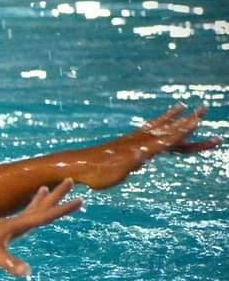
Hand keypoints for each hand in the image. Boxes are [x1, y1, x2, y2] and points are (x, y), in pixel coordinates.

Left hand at [0, 179, 82, 275]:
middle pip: (37, 207)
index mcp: (11, 226)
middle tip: (70, 181)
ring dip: (38, 202)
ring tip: (45, 190)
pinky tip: (19, 224)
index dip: (62, 208)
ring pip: (25, 213)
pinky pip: (14, 226)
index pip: (43, 215)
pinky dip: (22, 219)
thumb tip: (27, 272)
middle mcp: (7, 225)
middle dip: (55, 196)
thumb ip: (8, 262)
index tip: (82, 199)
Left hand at [76, 105, 221, 188]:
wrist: (77, 167)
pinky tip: (159, 123)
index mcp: (140, 149)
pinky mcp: (125, 143)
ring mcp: (132, 141)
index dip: (185, 131)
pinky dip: (157, 124)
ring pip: (158, 127)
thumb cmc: (96, 174)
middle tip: (204, 107)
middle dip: (187, 121)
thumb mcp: (115, 173)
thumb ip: (130, 163)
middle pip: (168, 130)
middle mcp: (138, 141)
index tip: (199, 120)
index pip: (168, 138)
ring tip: (183, 106)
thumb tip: (142, 154)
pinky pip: (146, 130)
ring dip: (172, 118)